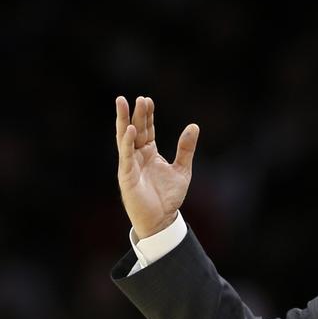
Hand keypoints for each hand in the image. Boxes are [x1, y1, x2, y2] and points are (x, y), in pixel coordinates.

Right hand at [115, 95, 199, 237]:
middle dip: (136, 114)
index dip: (147, 115)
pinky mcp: (127, 176)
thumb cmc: (168, 197)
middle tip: (137, 98)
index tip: (148, 100)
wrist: (162, 220)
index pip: (146, 129)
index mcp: (149, 153)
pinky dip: (126, 143)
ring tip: (122, 103)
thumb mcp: (182, 169)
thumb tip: (194, 126)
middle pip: (135, 130)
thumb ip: (186, 148)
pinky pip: (126, 156)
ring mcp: (130, 165)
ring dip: (123, 121)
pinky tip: (129, 129)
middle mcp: (137, 156)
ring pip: (125, 139)